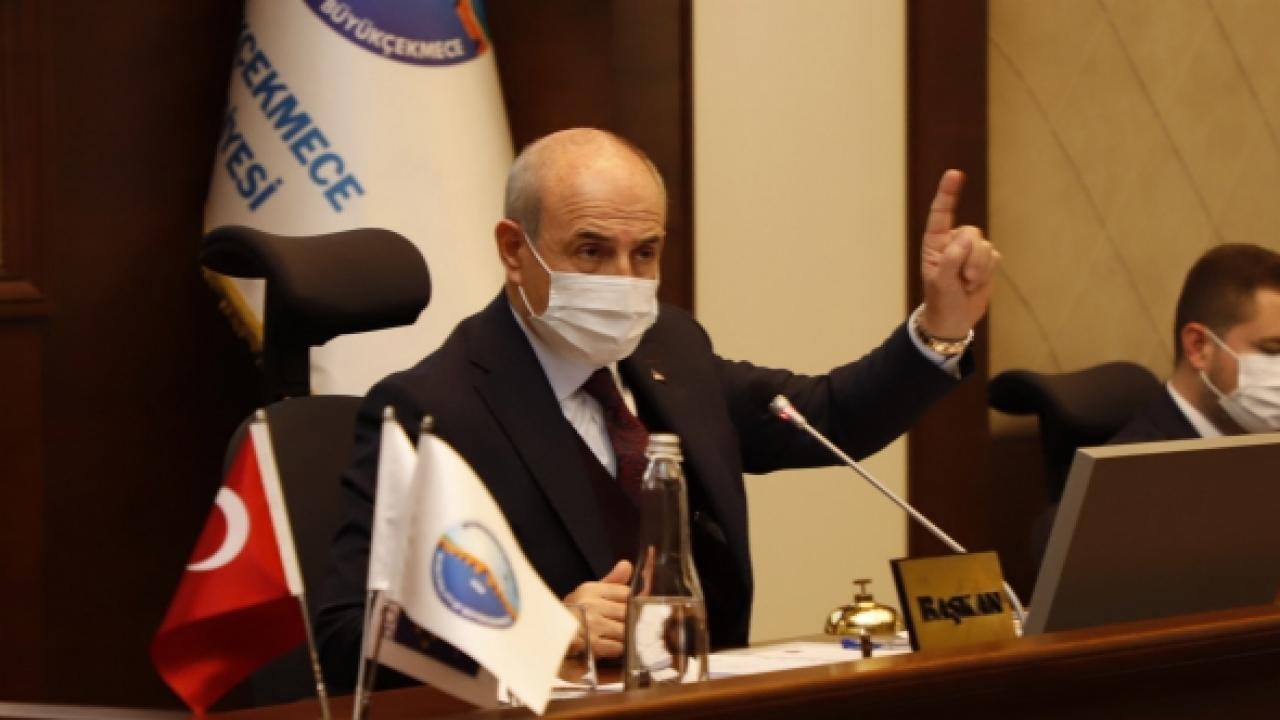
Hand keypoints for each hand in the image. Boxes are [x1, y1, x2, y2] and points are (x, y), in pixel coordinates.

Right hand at [563, 560, 631, 658]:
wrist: (550, 636)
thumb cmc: (574, 613)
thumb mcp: (589, 593)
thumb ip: (611, 581)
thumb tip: (626, 564)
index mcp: (590, 589)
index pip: (626, 592)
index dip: (630, 602)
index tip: (626, 609)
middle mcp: (590, 605)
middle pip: (628, 612)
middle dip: (629, 621)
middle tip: (623, 625)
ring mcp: (591, 625)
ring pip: (624, 630)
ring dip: (623, 636)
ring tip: (614, 636)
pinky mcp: (592, 645)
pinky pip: (617, 647)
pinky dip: (616, 649)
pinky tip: (608, 646)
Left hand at [919, 170, 999, 338]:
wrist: (954, 319)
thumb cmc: (941, 299)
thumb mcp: (940, 282)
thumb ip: (950, 259)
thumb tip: (967, 238)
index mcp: (935, 242)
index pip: (941, 214)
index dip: (948, 193)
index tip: (955, 174)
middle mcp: (953, 241)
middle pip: (972, 233)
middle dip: (972, 258)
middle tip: (964, 279)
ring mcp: (970, 250)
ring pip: (985, 246)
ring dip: (980, 268)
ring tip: (968, 284)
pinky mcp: (986, 260)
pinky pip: (995, 257)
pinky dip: (988, 273)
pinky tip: (977, 283)